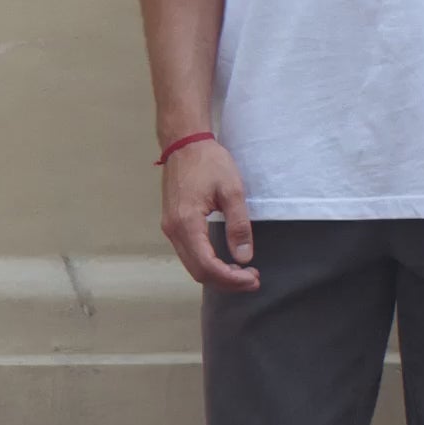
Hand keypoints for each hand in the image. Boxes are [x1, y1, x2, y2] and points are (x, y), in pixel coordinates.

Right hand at [160, 138, 259, 291]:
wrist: (184, 143)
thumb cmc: (209, 162)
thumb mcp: (232, 190)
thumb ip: (238, 225)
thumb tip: (244, 257)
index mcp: (187, 223)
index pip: (208, 265)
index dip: (231, 279)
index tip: (253, 279)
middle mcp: (173, 230)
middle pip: (198, 272)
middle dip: (226, 281)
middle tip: (252, 279)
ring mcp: (170, 228)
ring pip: (192, 265)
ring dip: (217, 274)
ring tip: (243, 272)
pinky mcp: (172, 224)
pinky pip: (189, 254)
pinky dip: (208, 263)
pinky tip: (226, 260)